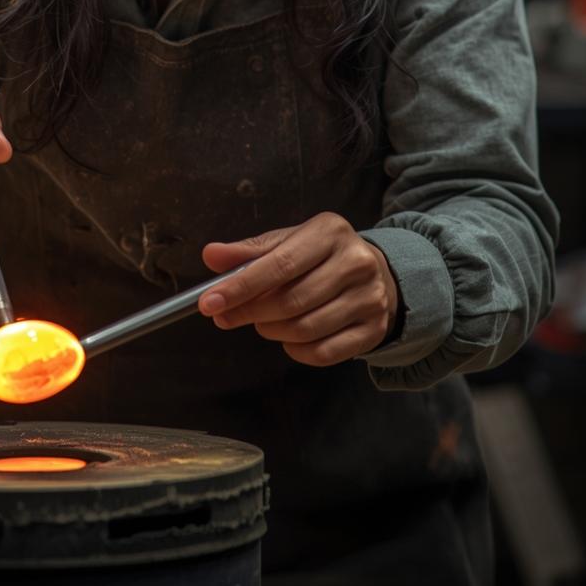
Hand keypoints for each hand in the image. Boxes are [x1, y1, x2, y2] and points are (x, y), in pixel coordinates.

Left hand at [198, 212, 399, 366]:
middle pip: (290, 301)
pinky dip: (295, 350)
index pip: (279, 264)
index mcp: (330, 232)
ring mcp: (369, 298)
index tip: (209, 303)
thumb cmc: (320, 257)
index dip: (241, 287)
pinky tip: (287, 337)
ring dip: (271, 331)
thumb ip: (248, 252)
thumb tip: (211, 255)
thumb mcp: (287, 243)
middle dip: (250, 313)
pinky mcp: (373, 330)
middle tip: (227, 316)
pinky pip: (323, 353)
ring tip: (262, 322)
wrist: (376, 274)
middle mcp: (355, 262)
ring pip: (304, 330)